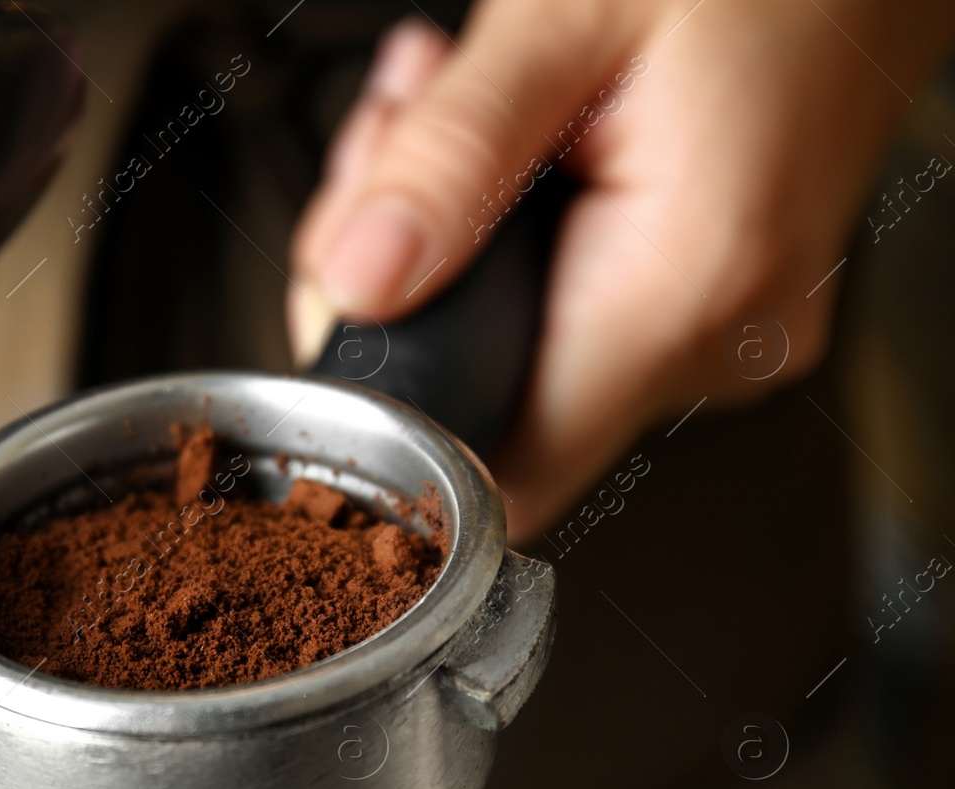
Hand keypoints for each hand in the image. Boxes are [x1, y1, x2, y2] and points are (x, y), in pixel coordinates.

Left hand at [290, 0, 954, 542]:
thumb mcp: (566, 22)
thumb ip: (447, 158)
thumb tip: (355, 287)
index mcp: (684, 289)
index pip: (491, 471)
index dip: (390, 406)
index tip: (345, 296)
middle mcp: (715, 341)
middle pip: (482, 396)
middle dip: (396, 275)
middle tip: (391, 140)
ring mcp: (717, 333)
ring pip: (511, 348)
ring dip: (441, 236)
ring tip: (443, 106)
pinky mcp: (707, 305)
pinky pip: (564, 310)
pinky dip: (501, 234)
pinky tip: (497, 139)